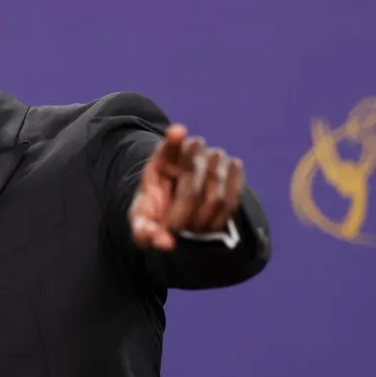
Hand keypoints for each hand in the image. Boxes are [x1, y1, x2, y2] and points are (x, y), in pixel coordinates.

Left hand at [129, 125, 244, 250]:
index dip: (174, 138)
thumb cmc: (156, 215)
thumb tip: (165, 243)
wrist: (180, 211)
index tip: (177, 132)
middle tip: (174, 229)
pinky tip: (208, 226)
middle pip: (193, 179)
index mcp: (162, 159)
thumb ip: (144, 232)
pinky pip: (233, 197)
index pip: (169, 144)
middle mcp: (191, 151)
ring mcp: (215, 158)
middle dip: (183, 211)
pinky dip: (220, 218)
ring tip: (190, 228)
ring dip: (202, 218)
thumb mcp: (142, 224)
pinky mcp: (233, 170)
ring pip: (217, 192)